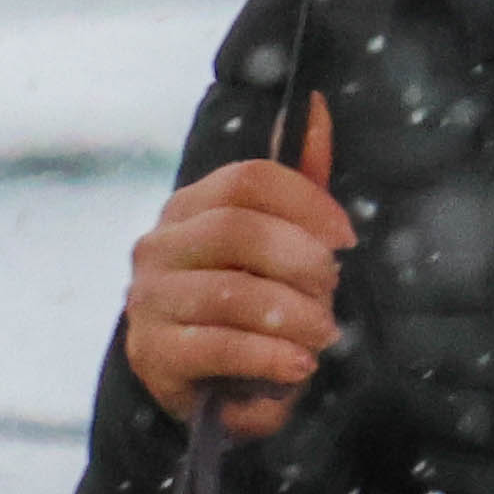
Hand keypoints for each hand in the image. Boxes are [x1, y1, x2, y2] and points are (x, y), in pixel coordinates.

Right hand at [124, 97, 349, 435]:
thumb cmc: (254, 307)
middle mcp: (158, 245)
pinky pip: (217, 346)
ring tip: (323, 336)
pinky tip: (298, 366)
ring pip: (230, 292)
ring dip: (293, 315)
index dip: (306, 203)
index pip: (249, 179)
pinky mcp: (151, 353)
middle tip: (333, 292)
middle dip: (301, 262)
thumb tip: (315, 103)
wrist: (214, 390)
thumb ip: (299, 179)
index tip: (346, 238)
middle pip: (238, 230)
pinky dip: (269, 356)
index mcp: (190, 207)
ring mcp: (147, 299)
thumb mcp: (281, 243)